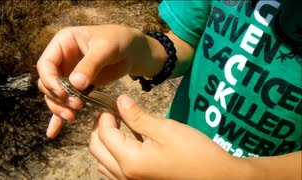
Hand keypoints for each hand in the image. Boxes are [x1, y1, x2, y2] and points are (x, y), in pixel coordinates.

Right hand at [36, 25, 157, 137]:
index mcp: (62, 43)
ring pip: (54, 95)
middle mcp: (61, 59)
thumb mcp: (105, 48)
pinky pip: (65, 102)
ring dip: (59, 107)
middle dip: (57, 97)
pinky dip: (59, 116)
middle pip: (47, 83)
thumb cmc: (118, 41)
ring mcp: (68, 74)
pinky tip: (53, 132)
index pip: (45, 65)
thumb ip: (90, 64)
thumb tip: (75, 84)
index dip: (50, 81)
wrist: (131, 50)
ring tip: (72, 116)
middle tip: (76, 106)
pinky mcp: (77, 87)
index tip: (64, 93)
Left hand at [90, 94, 239, 179]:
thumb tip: (120, 101)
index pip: (104, 135)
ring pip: (102, 164)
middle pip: (97, 151)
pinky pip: (113, 173)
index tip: (112, 104)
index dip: (105, 117)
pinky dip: (112, 157)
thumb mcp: (167, 130)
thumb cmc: (195, 152)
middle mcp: (124, 176)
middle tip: (110, 115)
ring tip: (117, 128)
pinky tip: (127, 146)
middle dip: (99, 130)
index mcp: (130, 161)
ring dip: (104, 144)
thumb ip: (138, 117)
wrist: (217, 178)